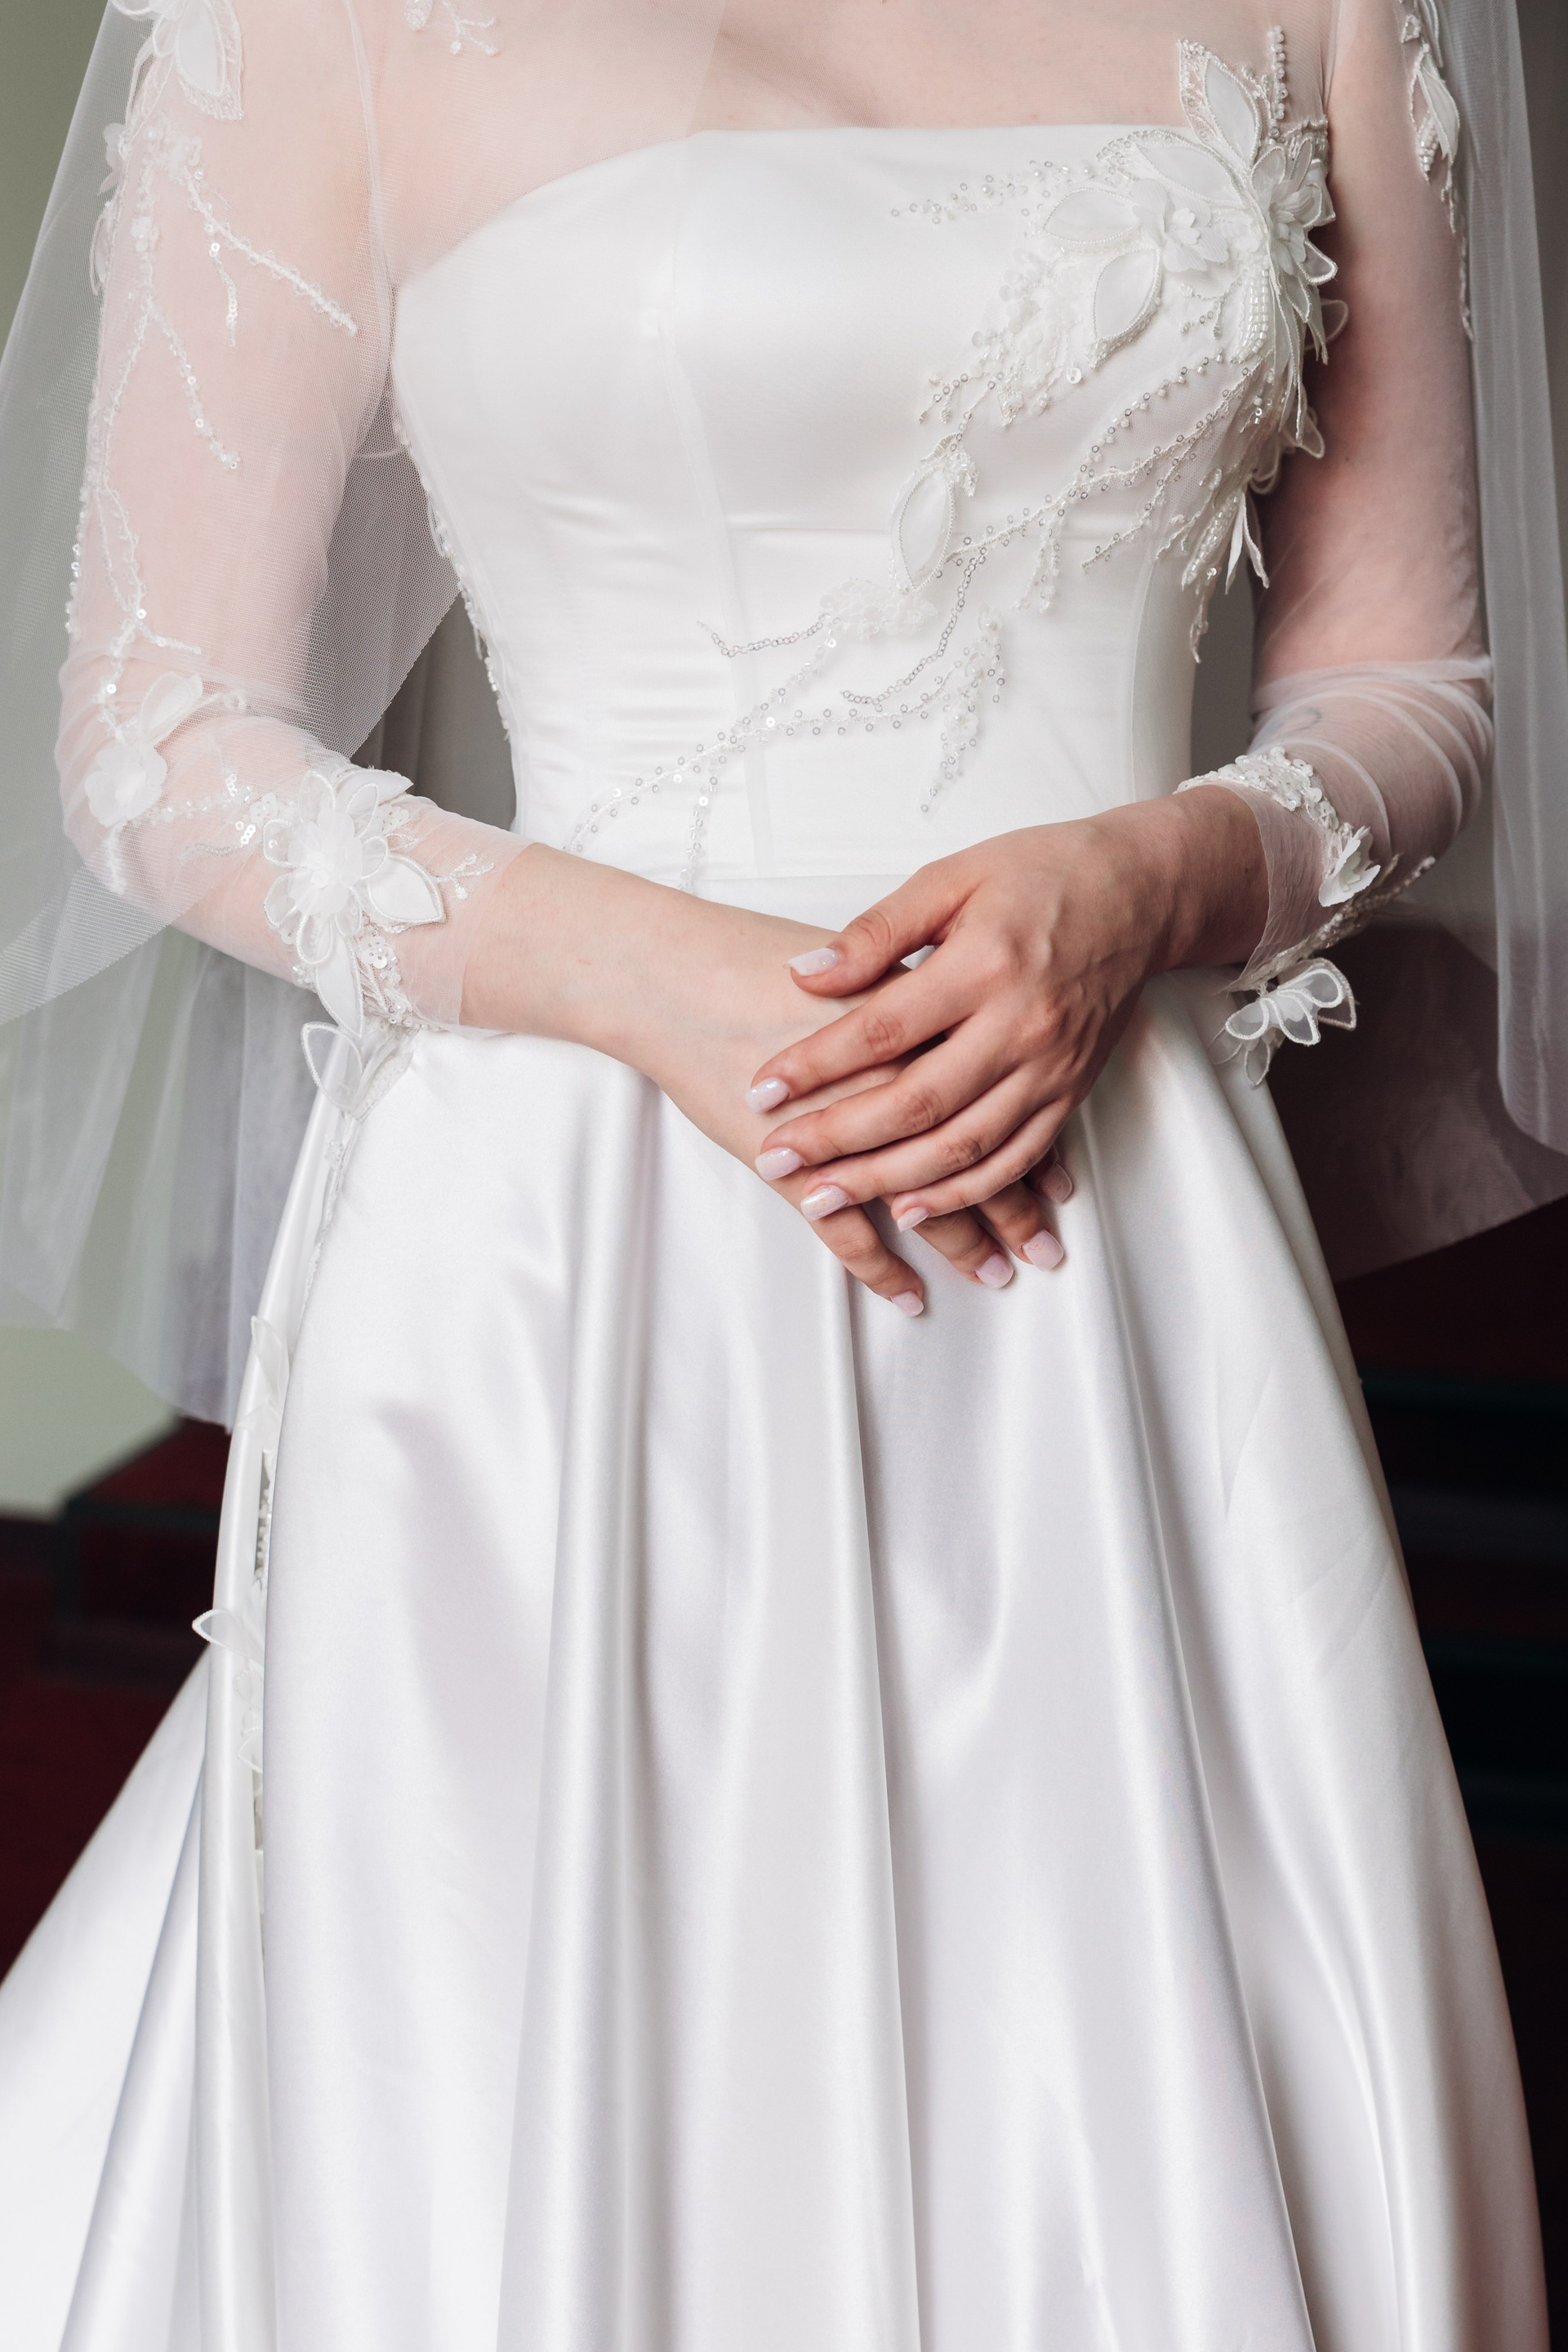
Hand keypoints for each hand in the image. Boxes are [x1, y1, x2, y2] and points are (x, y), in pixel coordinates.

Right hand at [461, 846, 1062, 1307]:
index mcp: (918, 1031)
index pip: (994, 1104)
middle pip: (972, 1160)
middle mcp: (894, 1085)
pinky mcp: (795, 1168)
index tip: (1064, 1189)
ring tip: (995, 1276)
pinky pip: (848, 1233)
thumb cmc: (750, 959)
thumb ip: (914, 994)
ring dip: (963, 1245)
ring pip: (923, 1200)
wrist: (672, 975)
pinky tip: (909, 1296)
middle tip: (1046, 1253)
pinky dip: (881, 1269)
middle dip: (1015, 1214)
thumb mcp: (852, 961)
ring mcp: (845, 1133)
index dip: (1036, 1152)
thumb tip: (959, 1013)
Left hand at [741, 789, 1265, 1224]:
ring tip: (824, 1197)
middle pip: (917, 1102)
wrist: (1143, 894)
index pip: (883, 1028)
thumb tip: (805, 974)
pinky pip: (1014, 1159)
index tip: (761, 1088)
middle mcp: (1022, 1025)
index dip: (816, 1064)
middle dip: (838, 1140)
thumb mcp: (952, 876)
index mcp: (985, 964)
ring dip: (889, 1181)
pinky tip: (913, 1207)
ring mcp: (1050, 1067)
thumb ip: (877, 930)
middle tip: (775, 1161)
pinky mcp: (1070, 1093)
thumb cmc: (1042, 875)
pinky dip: (963, 1193)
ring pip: (962, 1145)